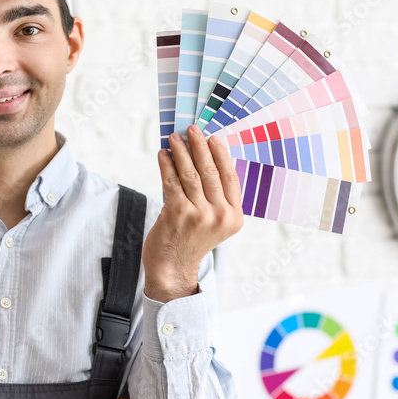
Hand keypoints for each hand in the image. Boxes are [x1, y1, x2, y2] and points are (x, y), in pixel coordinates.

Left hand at [142, 124, 243, 301]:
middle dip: (199, 146)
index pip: (231, 177)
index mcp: (234, 217)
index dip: (221, 154)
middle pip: (210, 172)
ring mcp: (199, 215)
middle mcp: (220, 216)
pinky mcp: (178, 213)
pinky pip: (171, 182)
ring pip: (190, 174)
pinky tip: (163, 155)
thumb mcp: (213, 222)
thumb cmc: (191, 240)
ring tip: (174, 138)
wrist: (172, 268)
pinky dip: (166, 165)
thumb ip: (215, 197)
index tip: (213, 137)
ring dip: (181, 152)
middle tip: (192, 130)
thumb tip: (204, 157)